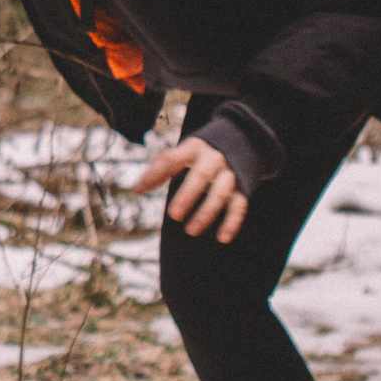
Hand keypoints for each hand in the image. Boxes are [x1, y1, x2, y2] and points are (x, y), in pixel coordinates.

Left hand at [134, 137, 248, 243]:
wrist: (240, 142)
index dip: (155, 173)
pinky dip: (232, 222)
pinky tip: (223, 237)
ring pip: (221, 192)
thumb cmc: (199, 155)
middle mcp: (213, 158)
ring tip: (191, 230)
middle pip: (201, 175)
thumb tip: (137, 189)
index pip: (172, 159)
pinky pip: (239, 205)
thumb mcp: (182, 154)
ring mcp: (230, 173)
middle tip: (174, 214)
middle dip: (188, 194)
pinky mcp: (243, 187)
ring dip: (207, 212)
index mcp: (193, 148)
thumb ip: (161, 169)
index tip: (140, 190)